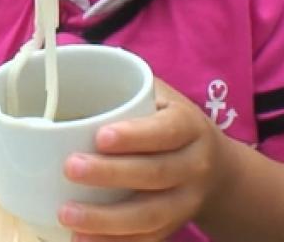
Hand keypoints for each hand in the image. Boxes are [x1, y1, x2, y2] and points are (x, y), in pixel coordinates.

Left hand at [57, 79, 233, 240]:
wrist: (217, 169)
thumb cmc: (170, 123)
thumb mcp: (160, 96)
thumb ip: (126, 84)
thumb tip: (68, 60)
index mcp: (189, 127)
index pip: (166, 131)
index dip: (135, 136)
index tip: (100, 136)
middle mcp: (194, 166)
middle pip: (156, 174)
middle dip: (111, 175)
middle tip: (69, 168)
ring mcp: (186, 202)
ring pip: (150, 216)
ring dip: (106, 220)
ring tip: (66, 214)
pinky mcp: (174, 227)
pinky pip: (147, 240)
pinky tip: (81, 240)